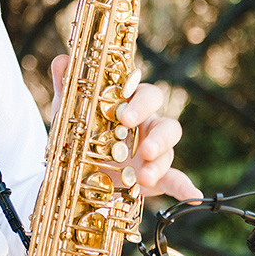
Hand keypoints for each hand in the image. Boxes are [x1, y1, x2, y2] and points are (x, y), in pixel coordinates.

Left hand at [50, 55, 201, 201]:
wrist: (75, 169)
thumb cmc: (80, 132)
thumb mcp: (70, 112)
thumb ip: (68, 86)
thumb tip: (61, 61)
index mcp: (132, 105)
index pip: (147, 95)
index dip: (141, 103)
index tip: (125, 117)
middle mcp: (148, 126)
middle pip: (166, 123)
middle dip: (158, 136)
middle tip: (144, 149)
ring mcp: (154, 152)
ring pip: (170, 151)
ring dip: (160, 163)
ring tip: (144, 177)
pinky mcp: (157, 177)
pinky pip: (176, 180)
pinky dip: (185, 188)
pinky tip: (192, 195)